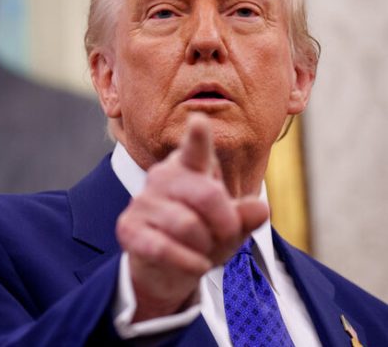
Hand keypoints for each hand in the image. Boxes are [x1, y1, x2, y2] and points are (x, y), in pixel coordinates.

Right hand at [115, 113, 268, 320]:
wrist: (165, 268)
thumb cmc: (201, 239)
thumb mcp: (230, 228)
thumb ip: (246, 216)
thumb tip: (260, 208)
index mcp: (189, 168)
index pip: (196, 150)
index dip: (198, 137)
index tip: (199, 121)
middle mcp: (162, 177)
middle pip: (207, 195)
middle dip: (226, 223)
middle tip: (228, 236)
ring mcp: (142, 201)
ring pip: (187, 225)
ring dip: (205, 247)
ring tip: (204, 251)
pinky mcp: (128, 228)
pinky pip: (164, 247)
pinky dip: (188, 263)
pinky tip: (195, 265)